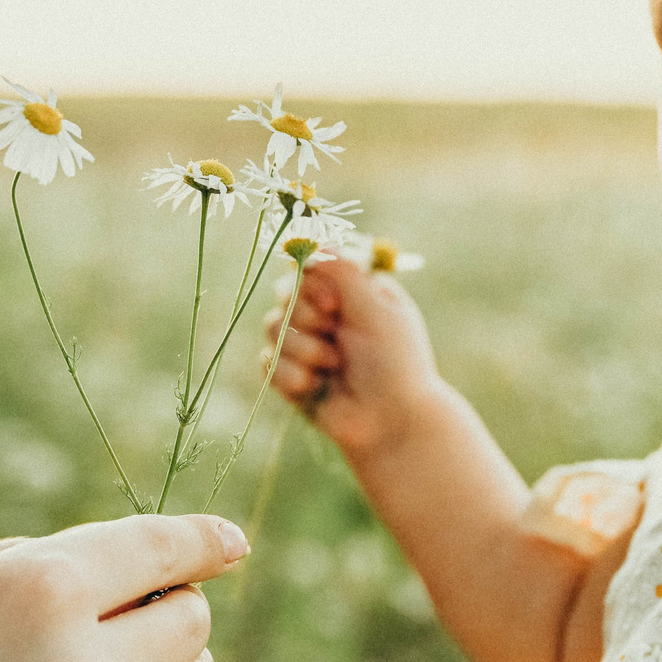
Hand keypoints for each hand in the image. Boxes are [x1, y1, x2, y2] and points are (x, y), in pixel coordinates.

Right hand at [266, 256, 445, 457]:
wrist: (392, 423)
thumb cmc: (395, 364)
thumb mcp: (376, 309)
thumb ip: (344, 271)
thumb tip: (313, 238)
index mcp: (350, 291)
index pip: (307, 266)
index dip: (312, 285)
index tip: (334, 305)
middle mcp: (325, 314)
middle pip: (284, 294)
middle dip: (308, 319)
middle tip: (338, 338)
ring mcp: (306, 344)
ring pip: (272, 328)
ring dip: (303, 350)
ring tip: (334, 368)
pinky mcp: (290, 376)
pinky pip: (266, 364)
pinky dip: (292, 376)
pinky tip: (316, 388)